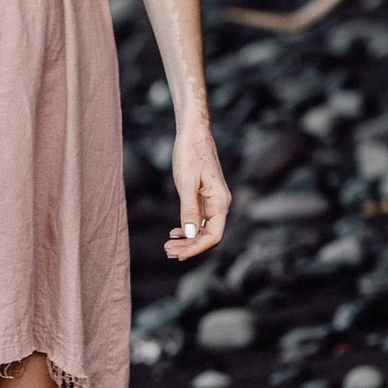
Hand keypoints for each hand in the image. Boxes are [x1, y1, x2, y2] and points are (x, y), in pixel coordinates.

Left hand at [165, 125, 230, 262]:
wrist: (193, 133)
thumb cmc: (190, 154)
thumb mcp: (186, 182)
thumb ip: (189, 209)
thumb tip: (190, 235)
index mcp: (220, 202)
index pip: (213, 236)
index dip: (196, 248)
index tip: (178, 254)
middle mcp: (220, 204)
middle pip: (208, 235)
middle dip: (189, 246)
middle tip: (167, 251)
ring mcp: (213, 201)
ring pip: (203, 228)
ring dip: (187, 239)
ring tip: (168, 246)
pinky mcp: (205, 196)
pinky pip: (199, 219)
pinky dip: (187, 228)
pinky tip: (174, 232)